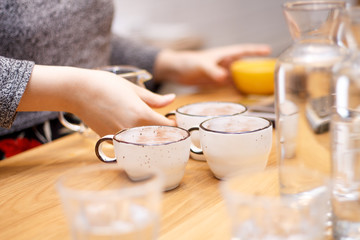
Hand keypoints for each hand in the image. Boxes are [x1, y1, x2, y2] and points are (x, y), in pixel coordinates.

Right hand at [18, 65, 175, 136]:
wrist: (77, 91)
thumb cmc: (105, 85)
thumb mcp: (133, 89)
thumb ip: (154, 99)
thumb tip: (171, 99)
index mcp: (141, 114)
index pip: (167, 128)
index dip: (174, 126)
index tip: (175, 122)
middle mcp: (131, 128)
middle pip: (156, 138)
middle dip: (164, 134)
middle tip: (165, 127)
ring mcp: (119, 136)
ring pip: (142, 142)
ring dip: (149, 138)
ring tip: (150, 129)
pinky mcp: (109, 139)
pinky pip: (127, 142)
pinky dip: (134, 138)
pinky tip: (133, 130)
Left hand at [154, 44, 270, 85]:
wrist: (175, 70)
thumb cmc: (187, 62)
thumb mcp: (201, 65)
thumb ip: (212, 71)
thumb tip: (224, 78)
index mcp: (223, 55)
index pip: (243, 51)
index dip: (256, 50)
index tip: (268, 51)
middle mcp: (224, 63)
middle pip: (244, 64)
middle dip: (256, 67)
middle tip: (270, 73)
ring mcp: (221, 73)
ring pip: (239, 75)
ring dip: (248, 80)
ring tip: (261, 86)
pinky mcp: (215, 82)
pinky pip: (230, 85)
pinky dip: (237, 88)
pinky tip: (244, 93)